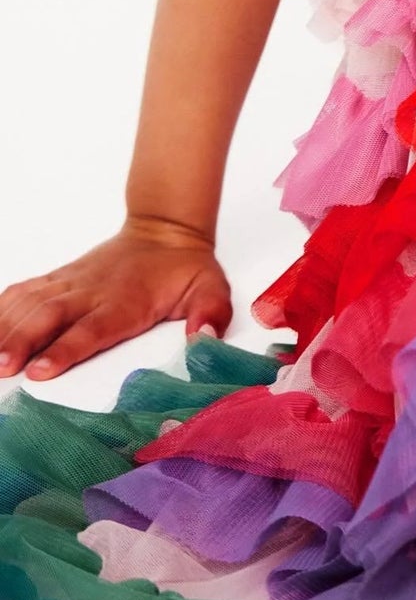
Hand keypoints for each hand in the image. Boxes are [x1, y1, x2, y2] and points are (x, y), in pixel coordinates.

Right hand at [0, 216, 231, 382]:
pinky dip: (2, 307)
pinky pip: (25, 291)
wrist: (164, 229)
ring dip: (7, 328)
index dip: (66, 349)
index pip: (92, 328)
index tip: (41, 370)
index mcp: (126, 301)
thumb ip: (210, 311)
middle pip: (50, 317)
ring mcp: (72, 283)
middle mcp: (92, 291)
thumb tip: (205, 336)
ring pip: (32, 303)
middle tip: (2, 368)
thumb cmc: (184, 268)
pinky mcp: (60, 278)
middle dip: (23, 342)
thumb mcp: (211, 286)